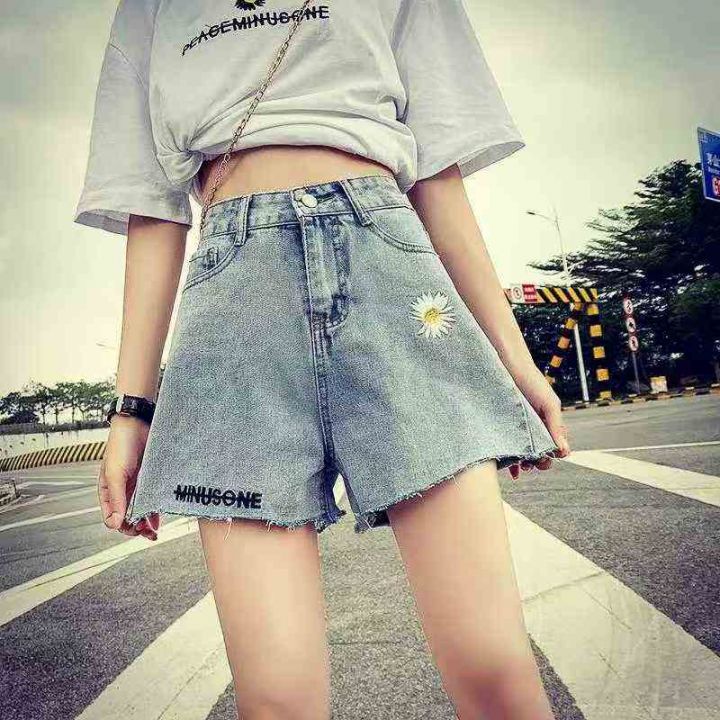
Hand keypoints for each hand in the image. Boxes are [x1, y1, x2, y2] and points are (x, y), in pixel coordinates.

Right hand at [98, 414, 159, 539]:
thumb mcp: (115, 474)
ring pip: (141, 511)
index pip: (112, 517)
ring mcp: (137, 486)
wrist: (138, 423)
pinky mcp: (151, 480)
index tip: (135, 530)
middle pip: (127, 517)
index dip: (123, 527)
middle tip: (148, 534)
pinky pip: (152, 499)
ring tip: (154, 533)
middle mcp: (122, 491)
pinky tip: (158, 520)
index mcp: (107, 491)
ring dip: (146, 524)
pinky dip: (154, 511)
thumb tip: (114, 525)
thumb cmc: (121, 446)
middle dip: (136, 529)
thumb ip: (116, 499)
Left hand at [507, 365, 570, 479]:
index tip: (542, 460)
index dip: (550, 457)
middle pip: (540, 454)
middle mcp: (536, 428)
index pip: (555, 448)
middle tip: (530, 465)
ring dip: (524, 464)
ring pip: (525, 454)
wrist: (507, 365)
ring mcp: (520, 428)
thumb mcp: (548, 405)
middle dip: (537, 463)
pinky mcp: (504, 427)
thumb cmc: (532, 382)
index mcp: (550, 424)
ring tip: (520, 467)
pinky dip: (511, 461)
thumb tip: (565, 453)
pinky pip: (509, 448)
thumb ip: (556, 427)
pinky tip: (511, 471)